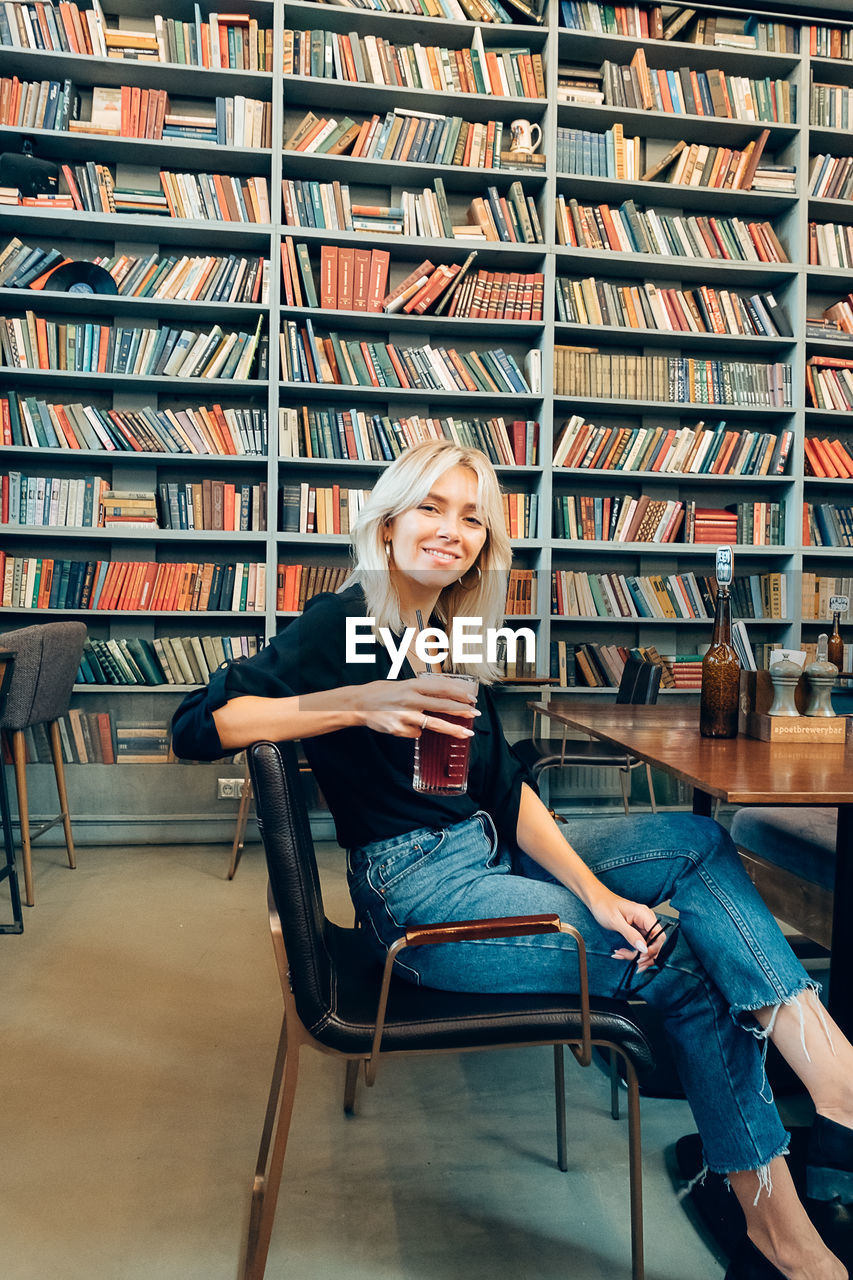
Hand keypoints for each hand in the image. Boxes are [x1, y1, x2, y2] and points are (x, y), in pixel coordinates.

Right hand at [355, 675, 478, 739]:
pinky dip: (417, 731)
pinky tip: (407, 726)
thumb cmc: (380, 692)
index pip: (442, 688)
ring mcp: (405, 716)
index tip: (471, 698)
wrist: (358, 704)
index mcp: (412, 685)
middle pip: (443, 706)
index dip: (459, 693)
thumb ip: (420, 691)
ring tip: (466, 733)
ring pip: (435, 724)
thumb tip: (443, 698)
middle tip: (475, 714)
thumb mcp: (402, 685)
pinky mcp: (399, 729)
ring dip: (453, 729)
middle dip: (462, 711)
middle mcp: (410, 699)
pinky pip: (416, 733)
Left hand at [586, 888, 664, 971]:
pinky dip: (632, 951)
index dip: (654, 948)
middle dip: (645, 955)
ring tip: (621, 955)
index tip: (642, 957)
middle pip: (655, 943)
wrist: (596, 900)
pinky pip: (639, 944)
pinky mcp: (637, 930)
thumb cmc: (604, 905)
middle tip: (634, 962)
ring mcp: (642, 925)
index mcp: (644, 914)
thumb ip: (631, 935)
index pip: (659, 935)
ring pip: (647, 946)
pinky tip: (621, 952)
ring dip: (636, 955)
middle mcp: (646, 920)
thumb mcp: (615, 921)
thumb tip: (644, 948)